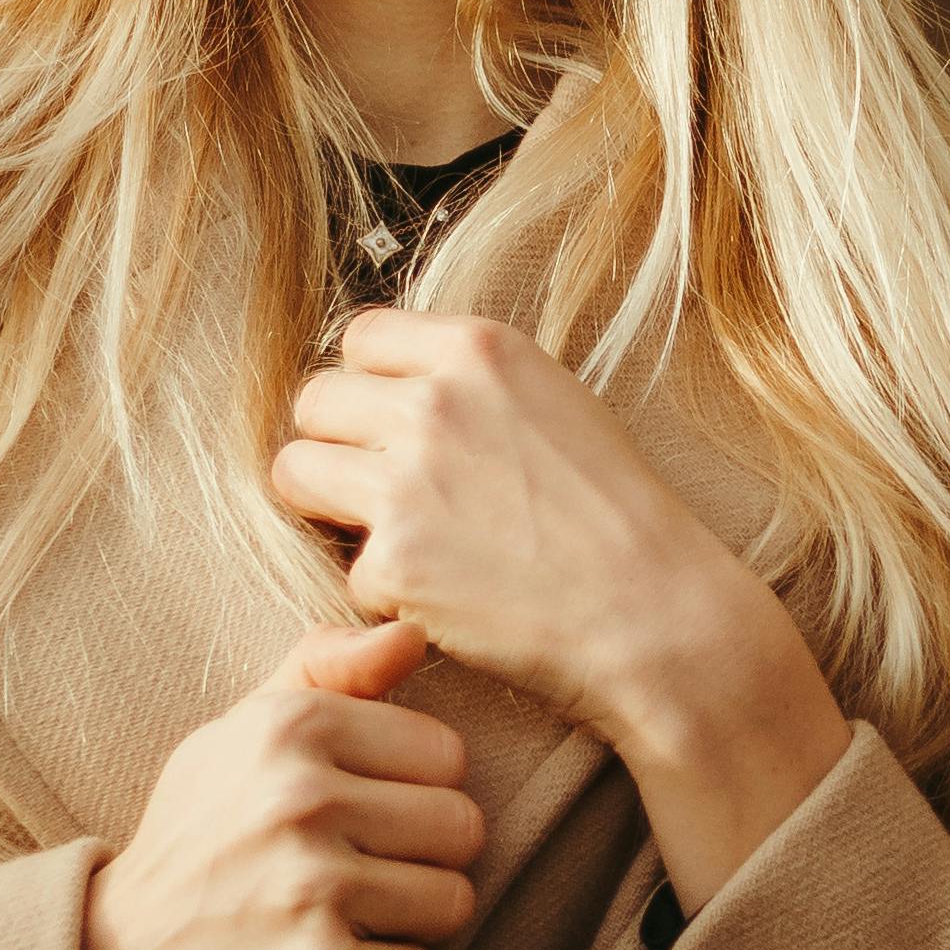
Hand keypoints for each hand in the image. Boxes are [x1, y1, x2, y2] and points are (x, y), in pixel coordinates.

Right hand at [70, 619, 484, 949]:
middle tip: (365, 874)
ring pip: (453, 901)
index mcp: (290, 727)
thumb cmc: (197, 837)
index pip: (446, 753)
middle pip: (462, 826)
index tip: (365, 814)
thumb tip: (412, 633)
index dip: (416, 790)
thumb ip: (328, 667)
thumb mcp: (242, 732)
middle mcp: (301, 798)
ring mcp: (310, 888)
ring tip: (350, 920)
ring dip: (412, 923)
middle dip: (426, 858)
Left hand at [275, 311, 850, 911]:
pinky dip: (384, 591)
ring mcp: (406, 481)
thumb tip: (391, 383)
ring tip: (389, 536)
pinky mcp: (393, 563)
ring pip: (295, 473)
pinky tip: (443, 598)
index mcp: (478, 349)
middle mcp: (433, 401)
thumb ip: (470, 382)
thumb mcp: (555, 401)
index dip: (368, 385)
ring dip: (328, 507)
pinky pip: (346, 569)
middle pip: (315, 401)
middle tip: (378, 488)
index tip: (388, 424)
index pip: (360, 337)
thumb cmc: (618, 514)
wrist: (654, 612)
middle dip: (336, 444)